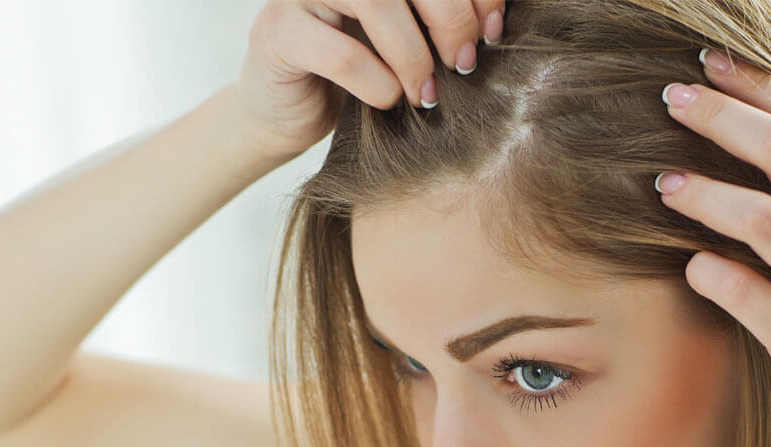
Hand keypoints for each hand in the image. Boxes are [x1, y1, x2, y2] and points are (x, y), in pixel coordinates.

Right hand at [234, 0, 504, 159]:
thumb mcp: (411, 42)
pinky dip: (376, 83)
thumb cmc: (363, 74)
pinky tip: (388, 102)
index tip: (492, 31)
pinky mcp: (277, 33)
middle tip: (463, 64)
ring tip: (426, 94)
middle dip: (450, 17)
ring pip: (375, 2)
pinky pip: (341, 53)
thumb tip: (493, 25)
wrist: (293, 113)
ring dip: (413, 55)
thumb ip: (441, 21)